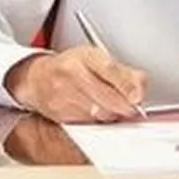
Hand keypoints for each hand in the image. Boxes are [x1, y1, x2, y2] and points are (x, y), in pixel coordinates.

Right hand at [3, 47, 145, 123]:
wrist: (37, 78)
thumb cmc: (70, 67)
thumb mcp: (95, 59)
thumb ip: (122, 72)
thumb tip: (140, 84)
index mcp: (85, 56)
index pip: (109, 69)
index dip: (126, 85)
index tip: (138, 96)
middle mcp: (72, 73)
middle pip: (106, 97)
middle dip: (124, 106)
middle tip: (133, 108)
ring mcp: (64, 94)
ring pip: (99, 113)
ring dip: (112, 114)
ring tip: (113, 108)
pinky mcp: (60, 113)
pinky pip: (87, 122)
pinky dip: (97, 120)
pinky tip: (96, 112)